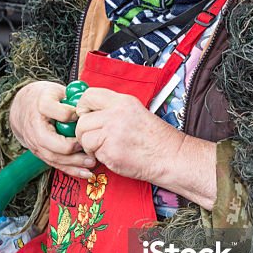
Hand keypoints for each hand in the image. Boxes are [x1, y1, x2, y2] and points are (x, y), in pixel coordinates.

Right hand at [9, 81, 96, 175]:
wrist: (23, 108)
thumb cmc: (44, 98)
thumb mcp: (57, 90)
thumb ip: (72, 98)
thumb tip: (89, 108)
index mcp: (41, 105)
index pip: (58, 112)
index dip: (72, 115)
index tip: (83, 116)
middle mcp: (35, 127)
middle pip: (52, 143)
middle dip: (73, 147)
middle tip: (90, 147)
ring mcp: (35, 143)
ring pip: (54, 157)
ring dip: (74, 163)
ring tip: (92, 162)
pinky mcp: (40, 153)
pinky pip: (55, 164)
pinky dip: (71, 170)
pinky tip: (85, 173)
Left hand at [74, 87, 217, 208]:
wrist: (170, 156)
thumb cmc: (156, 139)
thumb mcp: (136, 113)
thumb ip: (113, 110)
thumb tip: (90, 111)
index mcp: (123, 102)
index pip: (89, 95)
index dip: (82, 106)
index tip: (85, 115)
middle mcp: (116, 114)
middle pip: (82, 118)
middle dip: (84, 130)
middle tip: (93, 137)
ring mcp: (112, 133)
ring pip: (84, 136)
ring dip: (90, 145)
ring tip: (104, 148)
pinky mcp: (110, 151)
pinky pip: (92, 152)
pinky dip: (99, 156)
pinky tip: (112, 155)